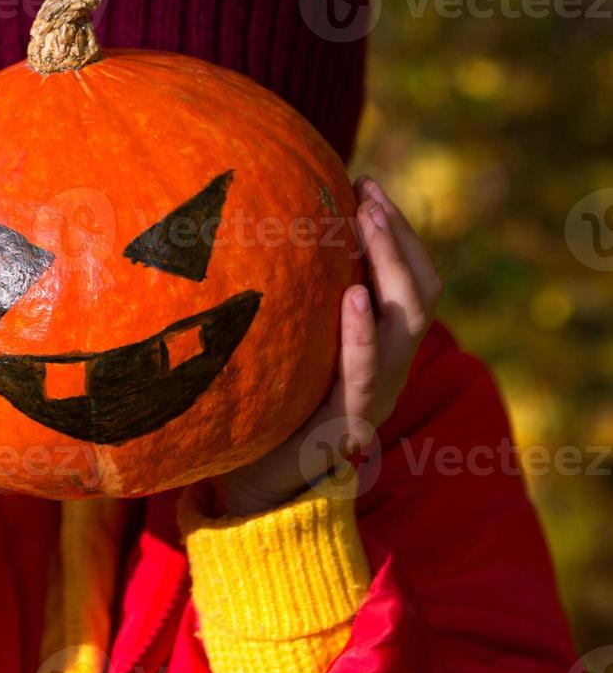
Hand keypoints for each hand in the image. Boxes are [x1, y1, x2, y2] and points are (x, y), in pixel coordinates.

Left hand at [209, 176, 442, 515]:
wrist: (251, 489)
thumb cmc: (264, 411)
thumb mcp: (285, 347)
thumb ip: (290, 305)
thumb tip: (258, 239)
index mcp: (377, 347)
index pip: (407, 278)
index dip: (394, 230)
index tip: (363, 184)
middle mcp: (388, 368)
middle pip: (419, 289)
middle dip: (398, 235)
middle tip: (369, 193)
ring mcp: (374, 395)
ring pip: (405, 321)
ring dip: (390, 264)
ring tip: (368, 220)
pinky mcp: (346, 422)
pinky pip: (366, 372)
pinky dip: (363, 332)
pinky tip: (350, 296)